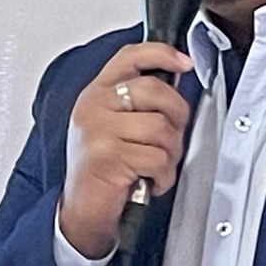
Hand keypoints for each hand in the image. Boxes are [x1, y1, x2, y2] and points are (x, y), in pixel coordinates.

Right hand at [59, 42, 193, 259]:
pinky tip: (149, 180)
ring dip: (169, 153)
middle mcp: (93, 108)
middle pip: (155, 91)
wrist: (81, 212)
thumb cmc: (101, 171)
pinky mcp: (108, 156)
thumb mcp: (111, 127)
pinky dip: (162, 175)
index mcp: (95, 95)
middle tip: (169, 139)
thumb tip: (176, 80)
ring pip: (161, 127)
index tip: (184, 63)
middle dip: (175, 117)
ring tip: (155, 166)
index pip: (130, 57)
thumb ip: (135, 103)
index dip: (162, 54)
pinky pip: (157, 158)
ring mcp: (98, 131)